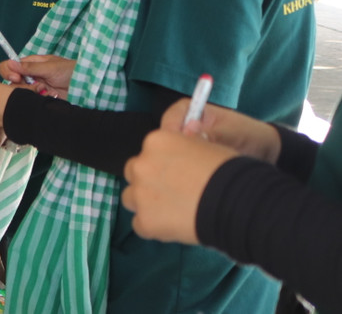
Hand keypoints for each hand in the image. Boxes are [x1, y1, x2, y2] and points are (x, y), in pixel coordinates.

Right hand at [0, 54, 74, 97]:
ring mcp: (35, 88)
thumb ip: (29, 67)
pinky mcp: (41, 99)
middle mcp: (31, 77)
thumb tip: (9, 63)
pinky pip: (32, 101)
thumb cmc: (71, 71)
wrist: (87, 85)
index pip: (10, 66)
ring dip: (32, 92)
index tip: (15, 77)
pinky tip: (51, 96)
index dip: (9, 72)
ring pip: (21, 93)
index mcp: (31, 65)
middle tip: (36, 86)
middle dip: (22, 85)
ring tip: (47, 90)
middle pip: (13, 82)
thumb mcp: (49, 67)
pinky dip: (40, 99)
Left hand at [122, 129, 238, 244]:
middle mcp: (141, 165)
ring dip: (146, 204)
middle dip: (149, 182)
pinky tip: (175, 227)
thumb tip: (182, 148)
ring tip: (172, 212)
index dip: (162, 164)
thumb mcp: (205, 145)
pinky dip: (154, 227)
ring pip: (131, 198)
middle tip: (173, 193)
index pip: (148, 152)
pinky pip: (141, 225)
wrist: (238, 203)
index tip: (177, 175)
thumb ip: (185, 146)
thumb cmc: (229, 171)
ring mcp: (140, 194)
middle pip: (134, 172)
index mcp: (156, 141)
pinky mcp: (145, 221)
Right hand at [159, 98, 280, 163]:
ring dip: (183, 165)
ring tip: (203, 173)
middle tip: (193, 167)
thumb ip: (212, 133)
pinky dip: (188, 174)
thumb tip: (189, 132)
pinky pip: (181, 166)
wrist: (267, 151)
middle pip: (166, 141)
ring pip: (171, 155)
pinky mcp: (191, 158)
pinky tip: (201, 179)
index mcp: (190, 109)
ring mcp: (187, 142)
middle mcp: (183, 125)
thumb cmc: (250, 135)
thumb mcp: (233, 132)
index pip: (169, 122)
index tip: (182, 152)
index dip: (172, 138)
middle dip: (176, 154)